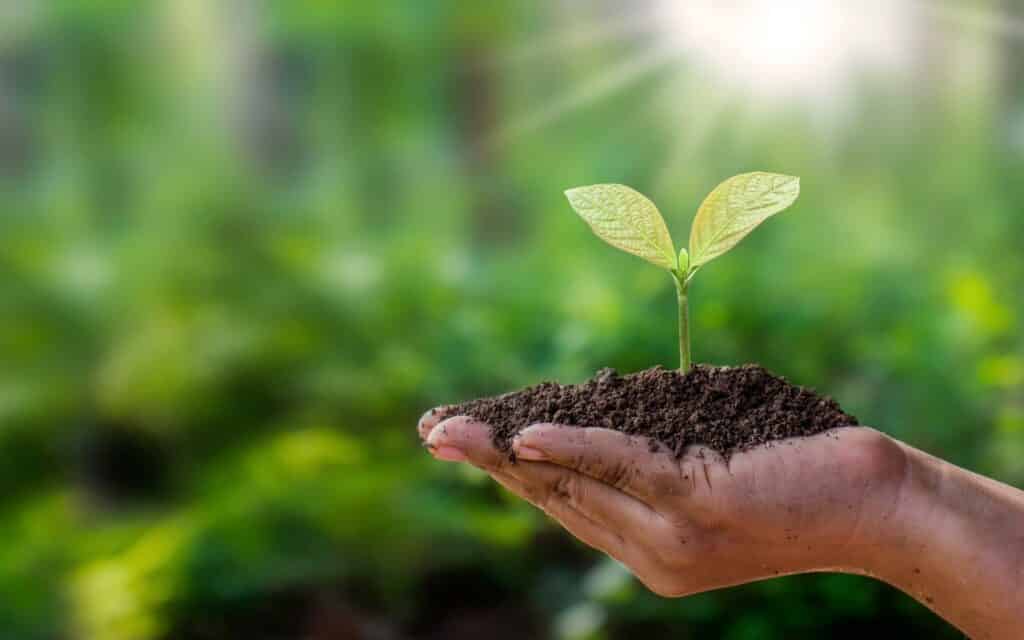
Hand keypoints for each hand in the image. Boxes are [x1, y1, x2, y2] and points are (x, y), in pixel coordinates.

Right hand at [418, 410, 906, 596]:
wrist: (880, 510)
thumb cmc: (798, 474)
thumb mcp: (709, 470)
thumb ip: (651, 461)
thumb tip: (591, 420)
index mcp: (649, 551)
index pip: (565, 504)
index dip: (506, 474)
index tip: (462, 444)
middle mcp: (652, 555)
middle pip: (554, 497)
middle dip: (488, 462)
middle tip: (432, 432)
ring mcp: (673, 534)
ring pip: (574, 484)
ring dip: (506, 453)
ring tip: (452, 430)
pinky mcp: (700, 503)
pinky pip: (622, 468)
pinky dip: (571, 447)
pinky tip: (525, 436)